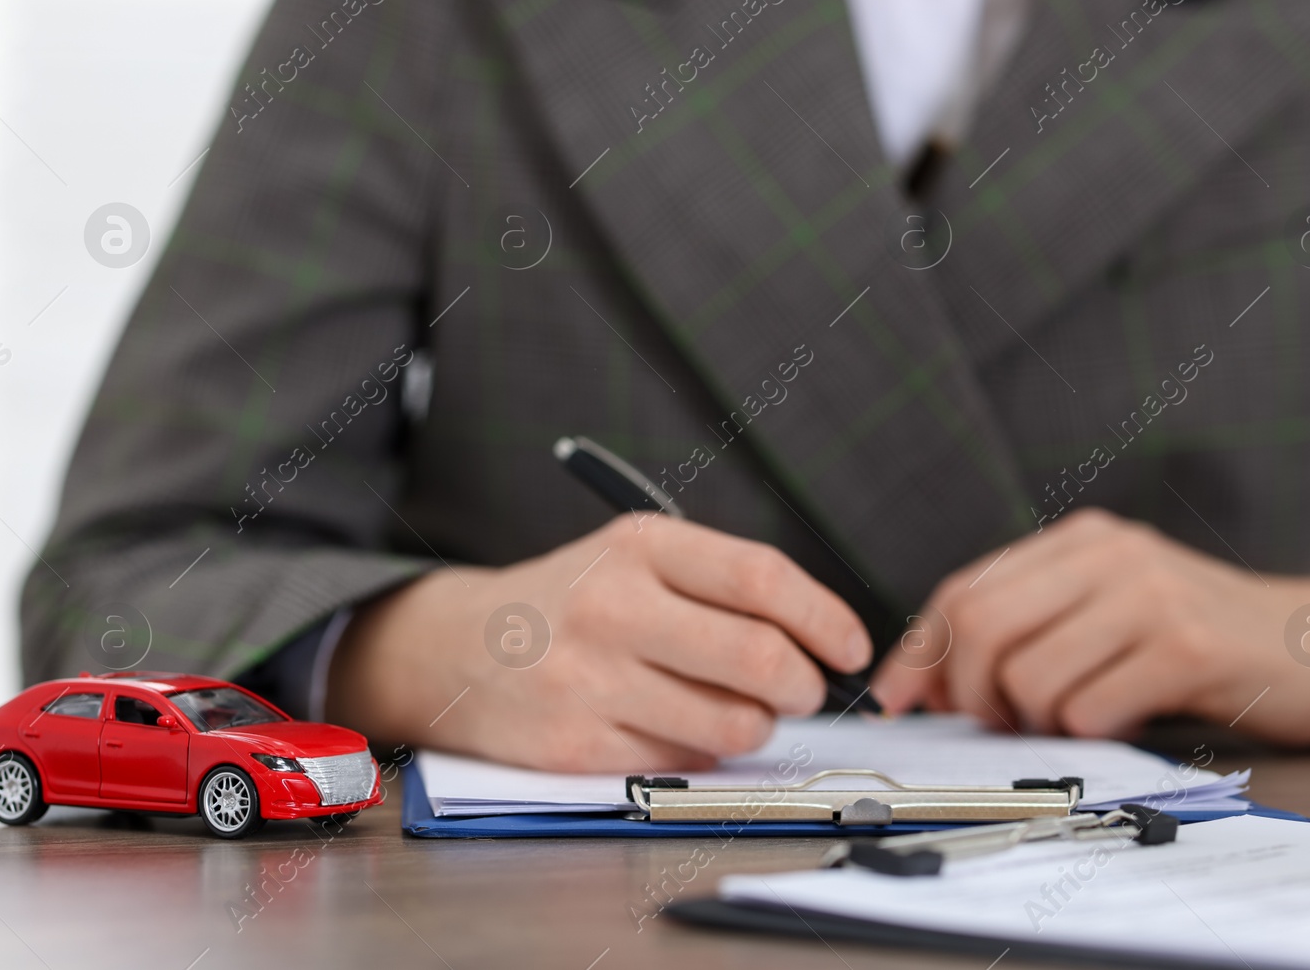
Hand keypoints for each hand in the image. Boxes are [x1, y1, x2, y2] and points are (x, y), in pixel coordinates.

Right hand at [326, 514, 870, 771]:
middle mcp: (613, 607)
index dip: (826, 618)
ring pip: (732, 724)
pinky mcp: (575, 747)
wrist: (458, 649)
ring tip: (735, 708)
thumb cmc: (573, 601)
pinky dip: (701, 752)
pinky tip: (674, 726)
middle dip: (805, 684)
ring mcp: (591, 680)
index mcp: (641, 546)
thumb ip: (722, 586)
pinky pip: (684, 762)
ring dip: (757, 725)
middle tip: (804, 689)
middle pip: (760, 658)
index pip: (762, 579)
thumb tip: (823, 642)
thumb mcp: (637, 557)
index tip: (851, 647)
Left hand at [871, 508, 1309, 745]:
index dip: (920, 652)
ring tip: (1070, 720)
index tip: (899, 700)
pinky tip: (1118, 719)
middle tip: (992, 722)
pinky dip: (1086, 732)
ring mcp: (1149, 596)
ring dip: (1032, 720)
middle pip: (980, 625)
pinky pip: (1090, 707)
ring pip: (1029, 674)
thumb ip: (1030, 627)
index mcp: (1081, 540)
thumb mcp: (1111, 609)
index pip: (964, 590)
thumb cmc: (1205, 637)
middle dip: (966, 691)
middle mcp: (1109, 555)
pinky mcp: (1187, 648)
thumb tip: (926, 681)